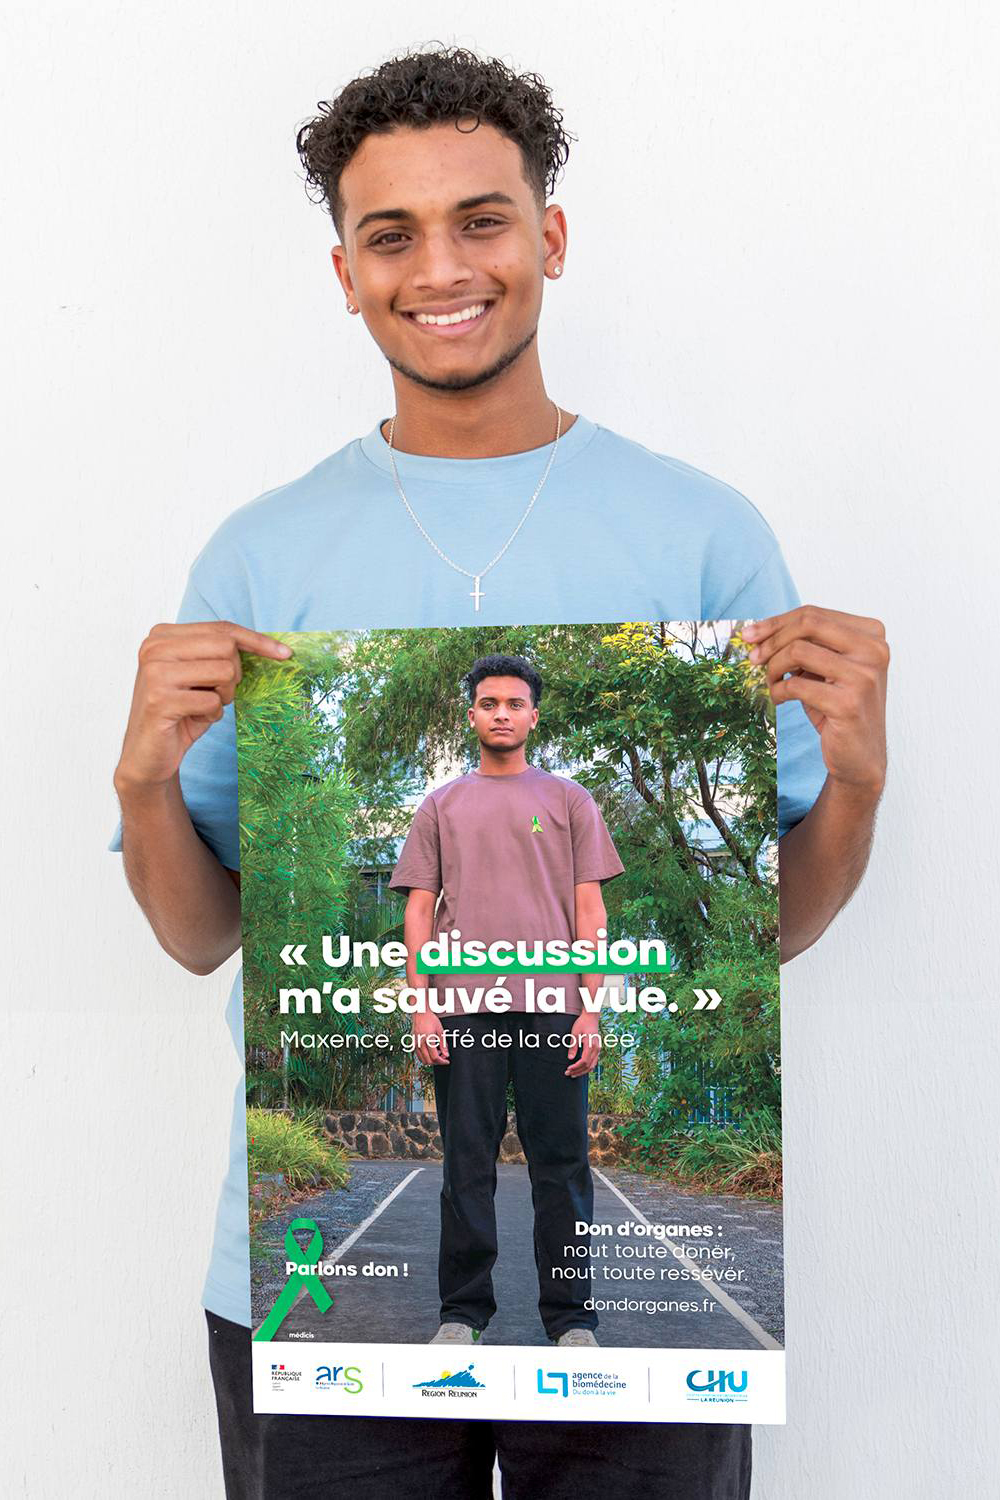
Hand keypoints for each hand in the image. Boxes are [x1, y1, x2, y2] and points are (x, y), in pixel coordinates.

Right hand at [114, 622, 291, 790]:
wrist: (148, 753)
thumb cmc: (181, 711)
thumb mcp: (200, 675)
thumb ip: (221, 654)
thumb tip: (275, 648)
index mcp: (162, 635)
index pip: (222, 628)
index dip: (257, 641)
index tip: (286, 654)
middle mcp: (154, 648)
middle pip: (226, 647)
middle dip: (234, 675)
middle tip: (217, 693)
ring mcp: (155, 673)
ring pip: (224, 673)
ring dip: (223, 696)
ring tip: (201, 707)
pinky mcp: (160, 700)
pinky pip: (213, 703)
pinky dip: (212, 716)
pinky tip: (192, 720)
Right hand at [412, 1007, 449, 1066]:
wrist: (420, 1013)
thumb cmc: (430, 1019)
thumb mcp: (440, 1030)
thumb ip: (443, 1044)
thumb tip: (446, 1055)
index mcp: (428, 1039)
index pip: (435, 1057)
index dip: (442, 1061)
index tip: (447, 1061)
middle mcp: (420, 1043)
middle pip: (428, 1061)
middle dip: (437, 1062)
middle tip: (443, 1057)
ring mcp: (415, 1044)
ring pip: (423, 1060)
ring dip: (431, 1061)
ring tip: (438, 1054)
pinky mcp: (413, 1044)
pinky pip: (419, 1056)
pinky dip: (426, 1057)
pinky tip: (431, 1051)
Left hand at [565, 1012, 601, 1077]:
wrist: (591, 1017)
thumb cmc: (582, 1023)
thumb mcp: (575, 1033)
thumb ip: (573, 1046)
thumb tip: (570, 1058)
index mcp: (591, 1045)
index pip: (584, 1061)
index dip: (576, 1067)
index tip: (568, 1069)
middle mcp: (596, 1049)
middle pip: (588, 1066)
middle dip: (578, 1071)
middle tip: (568, 1074)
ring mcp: (598, 1050)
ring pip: (592, 1065)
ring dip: (582, 1071)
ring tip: (573, 1074)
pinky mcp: (597, 1049)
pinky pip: (593, 1062)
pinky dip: (587, 1067)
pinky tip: (580, 1069)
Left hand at [743, 606, 888, 797]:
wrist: (860, 756)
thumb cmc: (838, 707)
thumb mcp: (824, 668)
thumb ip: (804, 645)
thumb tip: (756, 631)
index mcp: (872, 635)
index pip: (814, 614)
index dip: (776, 622)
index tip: (749, 634)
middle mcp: (874, 651)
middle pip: (808, 624)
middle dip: (771, 639)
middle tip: (753, 658)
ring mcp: (864, 677)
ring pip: (798, 651)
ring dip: (773, 668)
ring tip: (770, 683)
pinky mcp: (849, 704)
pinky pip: (796, 685)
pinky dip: (777, 692)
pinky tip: (777, 700)